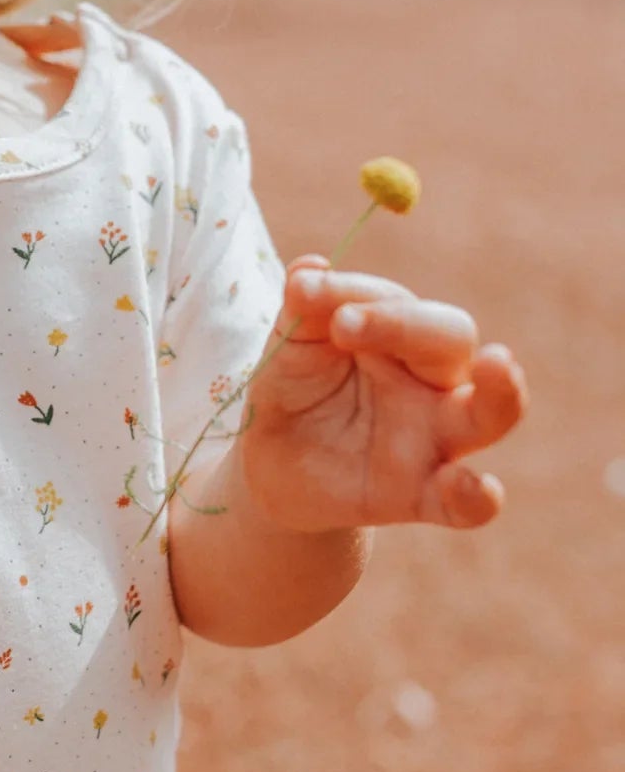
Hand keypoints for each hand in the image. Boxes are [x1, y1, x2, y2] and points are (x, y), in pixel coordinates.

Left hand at [238, 255, 527, 533]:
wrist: (269, 461)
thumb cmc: (294, 388)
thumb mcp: (291, 345)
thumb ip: (303, 309)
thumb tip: (310, 268)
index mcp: (400, 338)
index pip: (401, 303)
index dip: (359, 294)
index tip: (306, 294)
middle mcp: (430, 383)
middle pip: (453, 339)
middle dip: (406, 324)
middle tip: (345, 324)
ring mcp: (434, 440)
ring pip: (492, 413)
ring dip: (502, 391)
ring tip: (497, 365)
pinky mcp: (422, 496)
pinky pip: (465, 504)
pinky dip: (475, 497)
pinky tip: (466, 484)